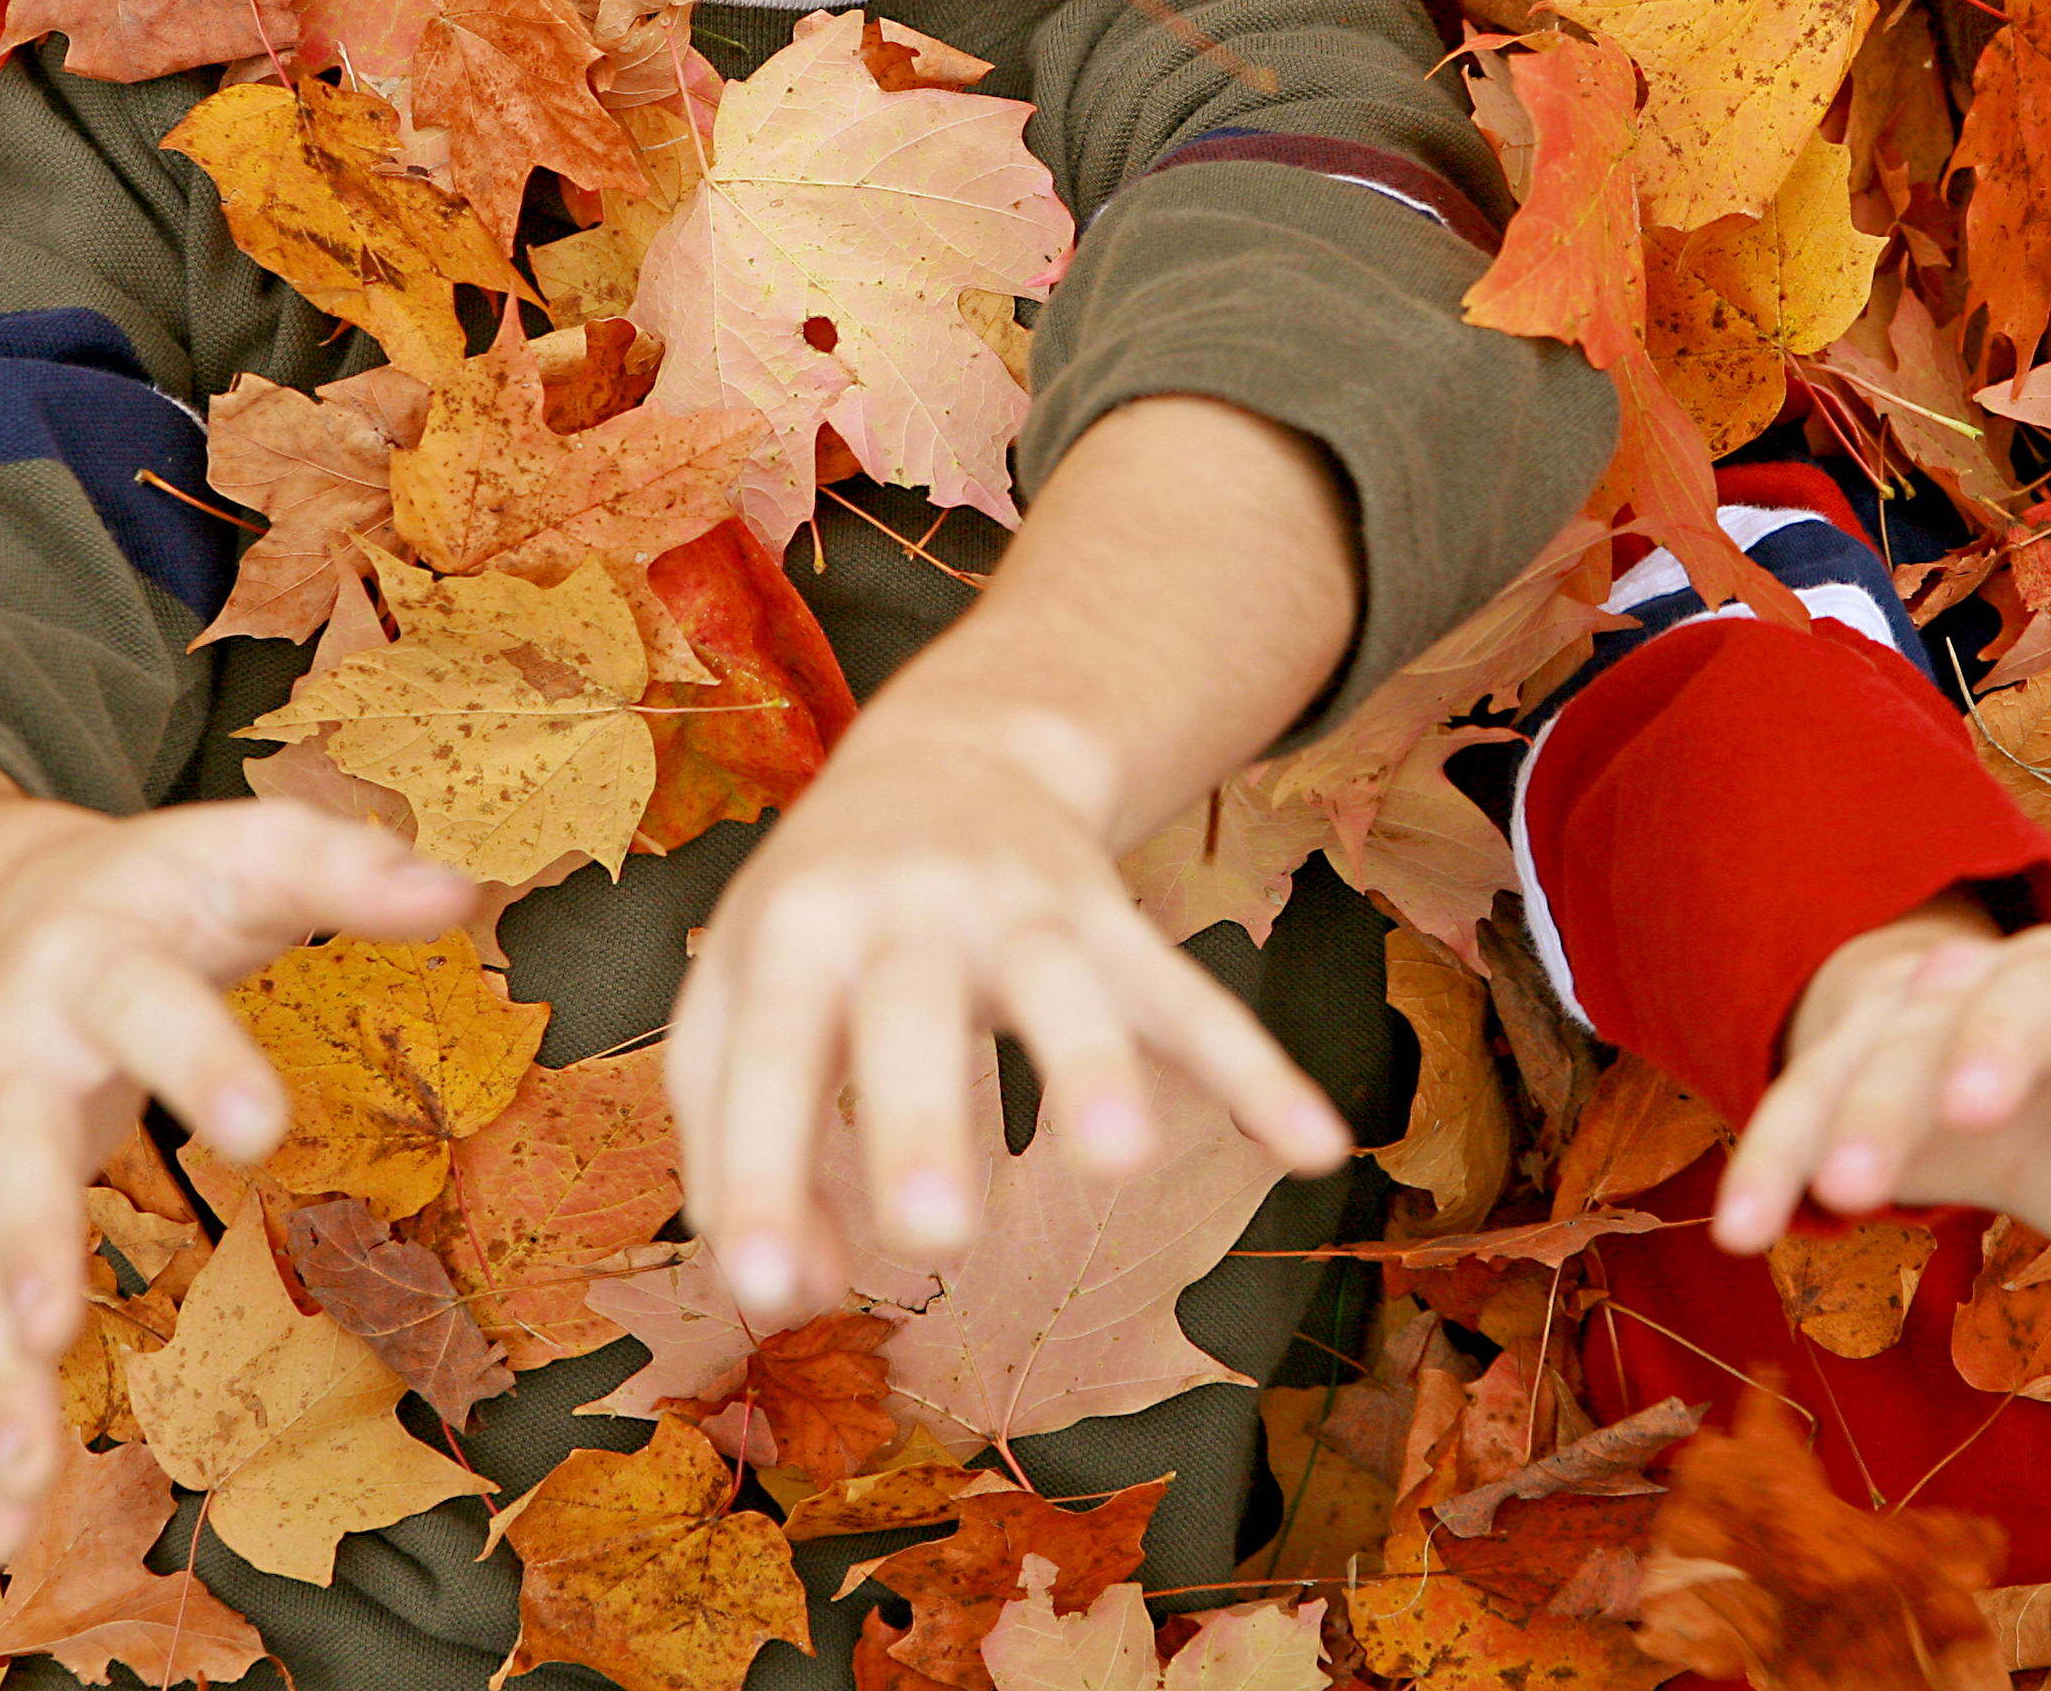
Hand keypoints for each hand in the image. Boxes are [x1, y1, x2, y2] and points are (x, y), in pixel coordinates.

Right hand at [0, 750, 474, 1559]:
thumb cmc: (154, 887)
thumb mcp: (241, 853)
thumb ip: (347, 868)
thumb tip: (468, 887)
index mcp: (92, 960)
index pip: (152, 1006)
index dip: (203, 1062)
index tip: (263, 1129)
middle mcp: (13, 1058)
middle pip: (14, 1151)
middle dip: (26, 1241)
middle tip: (51, 1324)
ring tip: (18, 1483)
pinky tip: (13, 1523)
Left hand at [663, 693, 1351, 1325]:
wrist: (948, 753)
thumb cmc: (822, 918)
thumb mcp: (739, 1001)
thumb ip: (736, 1150)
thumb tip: (787, 1296)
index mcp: (796, 931)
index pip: (771, 1059)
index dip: (762, 1174)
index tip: (769, 1293)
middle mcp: (910, 909)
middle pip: (914, 1015)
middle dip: (922, 1120)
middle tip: (934, 1230)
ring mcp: (1023, 910)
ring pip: (1066, 986)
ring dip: (1095, 1063)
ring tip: (1119, 1158)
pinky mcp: (1113, 922)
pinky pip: (1189, 1000)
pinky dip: (1256, 1070)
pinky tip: (1314, 1146)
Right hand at [1723, 904, 2050, 1435]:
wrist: (1975, 1047)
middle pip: (2031, 1002)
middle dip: (1996, 1045)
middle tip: (1975, 1110)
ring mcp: (1936, 1015)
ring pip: (1897, 1049)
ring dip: (1869, 1114)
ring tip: (1851, 1198)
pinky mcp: (1848, 1052)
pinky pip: (1801, 1095)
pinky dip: (1773, 1155)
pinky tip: (1743, 1230)